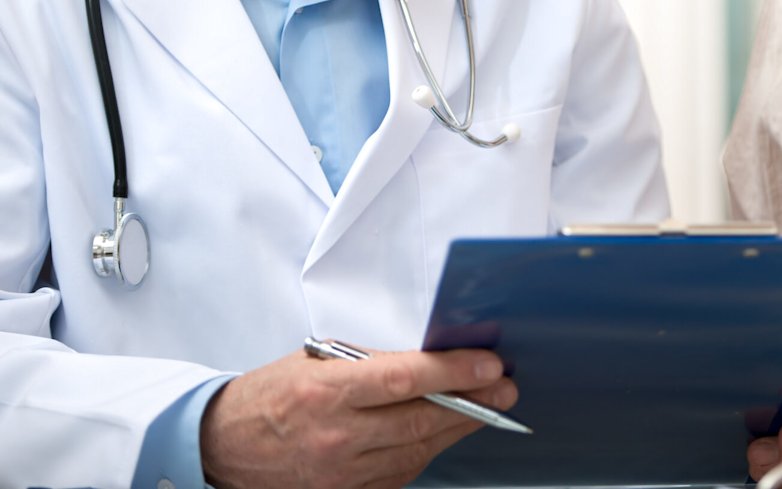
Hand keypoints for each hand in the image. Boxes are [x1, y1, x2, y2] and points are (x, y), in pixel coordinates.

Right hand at [201, 345, 516, 488]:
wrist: (222, 447)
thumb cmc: (271, 395)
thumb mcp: (316, 362)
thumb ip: (373, 363)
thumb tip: (431, 360)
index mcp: (326, 392)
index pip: (405, 380)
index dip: (454, 373)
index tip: (489, 364)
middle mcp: (335, 437)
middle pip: (420, 421)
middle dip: (472, 403)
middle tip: (505, 387)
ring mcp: (340, 474)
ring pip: (417, 452)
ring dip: (457, 429)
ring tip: (486, 407)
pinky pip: (400, 475)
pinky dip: (426, 453)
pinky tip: (444, 434)